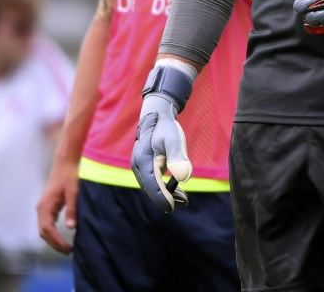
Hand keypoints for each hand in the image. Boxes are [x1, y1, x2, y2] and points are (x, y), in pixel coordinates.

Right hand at [37, 158, 79, 253]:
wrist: (64, 164)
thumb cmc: (69, 176)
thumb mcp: (73, 192)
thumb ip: (72, 209)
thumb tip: (71, 227)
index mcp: (45, 206)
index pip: (47, 230)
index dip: (57, 241)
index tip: (68, 248)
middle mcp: (41, 209)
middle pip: (44, 232)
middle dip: (55, 244)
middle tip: (69, 252)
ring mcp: (43, 208)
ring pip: (45, 229)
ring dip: (53, 240)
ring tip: (67, 248)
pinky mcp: (48, 207)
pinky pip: (47, 224)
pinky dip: (53, 233)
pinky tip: (62, 238)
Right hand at [131, 94, 191, 213]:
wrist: (156, 116)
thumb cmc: (166, 127)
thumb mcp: (174, 139)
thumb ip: (178, 157)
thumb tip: (184, 177)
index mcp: (144, 160)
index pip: (152, 185)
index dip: (162, 198)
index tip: (172, 207)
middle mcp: (138, 166)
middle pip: (151, 188)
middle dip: (167, 198)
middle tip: (184, 203)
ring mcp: (140, 167)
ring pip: (152, 187)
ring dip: (166, 195)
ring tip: (184, 200)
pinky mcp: (145, 166)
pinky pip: (153, 181)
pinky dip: (163, 188)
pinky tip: (177, 192)